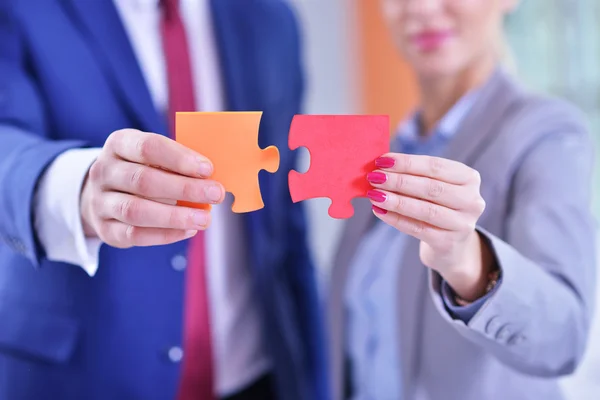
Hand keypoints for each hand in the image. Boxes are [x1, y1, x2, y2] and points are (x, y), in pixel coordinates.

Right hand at [80, 129, 224, 247]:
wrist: (104, 192)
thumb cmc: (142, 168)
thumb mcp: (155, 155)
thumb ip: (178, 162)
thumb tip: (211, 176)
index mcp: (118, 144)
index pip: (148, 147)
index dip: (179, 158)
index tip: (207, 169)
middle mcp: (103, 171)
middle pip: (143, 181)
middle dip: (184, 189)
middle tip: (215, 194)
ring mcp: (100, 202)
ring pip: (136, 211)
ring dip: (175, 217)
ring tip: (204, 219)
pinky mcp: (104, 229)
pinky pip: (134, 235)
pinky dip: (164, 234)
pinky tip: (188, 230)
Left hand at [367, 153, 493, 300]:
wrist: (451, 244)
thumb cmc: (437, 206)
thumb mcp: (434, 186)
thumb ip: (414, 174)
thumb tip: (381, 164)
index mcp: (469, 178)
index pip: (435, 166)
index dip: (407, 163)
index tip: (382, 161)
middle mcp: (471, 200)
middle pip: (431, 188)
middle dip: (399, 181)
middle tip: (374, 177)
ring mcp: (463, 224)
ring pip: (425, 210)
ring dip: (396, 201)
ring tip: (374, 195)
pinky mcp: (448, 243)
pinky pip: (418, 229)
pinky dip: (396, 219)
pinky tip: (380, 211)